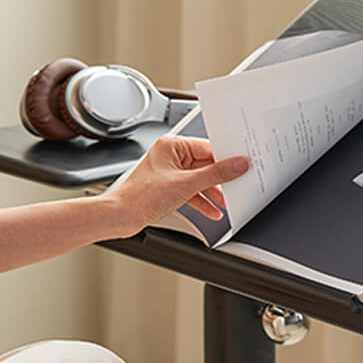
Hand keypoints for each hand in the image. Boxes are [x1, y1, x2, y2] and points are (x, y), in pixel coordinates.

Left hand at [103, 135, 249, 236]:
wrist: (120, 216)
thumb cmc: (140, 197)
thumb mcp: (185, 184)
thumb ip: (215, 175)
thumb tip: (237, 165)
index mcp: (172, 145)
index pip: (208, 148)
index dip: (226, 159)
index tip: (242, 166)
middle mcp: (171, 156)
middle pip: (206, 165)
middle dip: (220, 180)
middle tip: (237, 185)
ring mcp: (171, 172)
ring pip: (200, 180)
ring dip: (213, 193)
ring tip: (227, 202)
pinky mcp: (170, 188)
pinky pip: (193, 191)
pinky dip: (202, 201)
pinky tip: (213, 211)